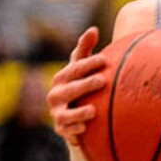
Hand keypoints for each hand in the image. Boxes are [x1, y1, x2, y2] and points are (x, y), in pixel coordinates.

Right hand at [47, 27, 106, 145]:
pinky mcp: (62, 129)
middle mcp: (56, 95)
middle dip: (85, 84)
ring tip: (93, 110)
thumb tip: (93, 29)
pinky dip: (74, 130)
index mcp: (62, 77)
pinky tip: (85, 128)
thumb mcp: (81, 67)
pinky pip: (66, 131)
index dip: (88, 63)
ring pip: (65, 113)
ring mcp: (57, 112)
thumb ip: (85, 49)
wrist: (72, 114)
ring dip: (78, 112)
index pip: (74, 68)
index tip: (105, 60)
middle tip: (102, 81)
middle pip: (70, 89)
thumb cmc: (79, 84)